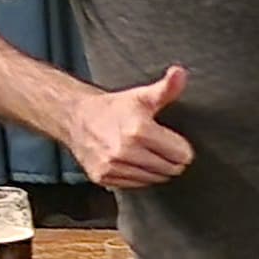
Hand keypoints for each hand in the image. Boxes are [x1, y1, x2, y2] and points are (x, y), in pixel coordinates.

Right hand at [63, 64, 193, 189]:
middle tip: (160, 147)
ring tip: (146, 153)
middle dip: (171, 160)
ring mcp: (113, 166)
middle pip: (170, 169)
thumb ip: (167, 88)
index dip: (181, 147)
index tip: (174, 141)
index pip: (181, 154)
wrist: (77, 118)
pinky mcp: (104, 177)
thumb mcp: (142, 96)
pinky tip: (133, 161)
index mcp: (138, 130)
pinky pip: (136, 185)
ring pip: (154, 179)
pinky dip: (139, 176)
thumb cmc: (113, 108)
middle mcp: (124, 150)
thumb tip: (180, 74)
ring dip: (156, 169)